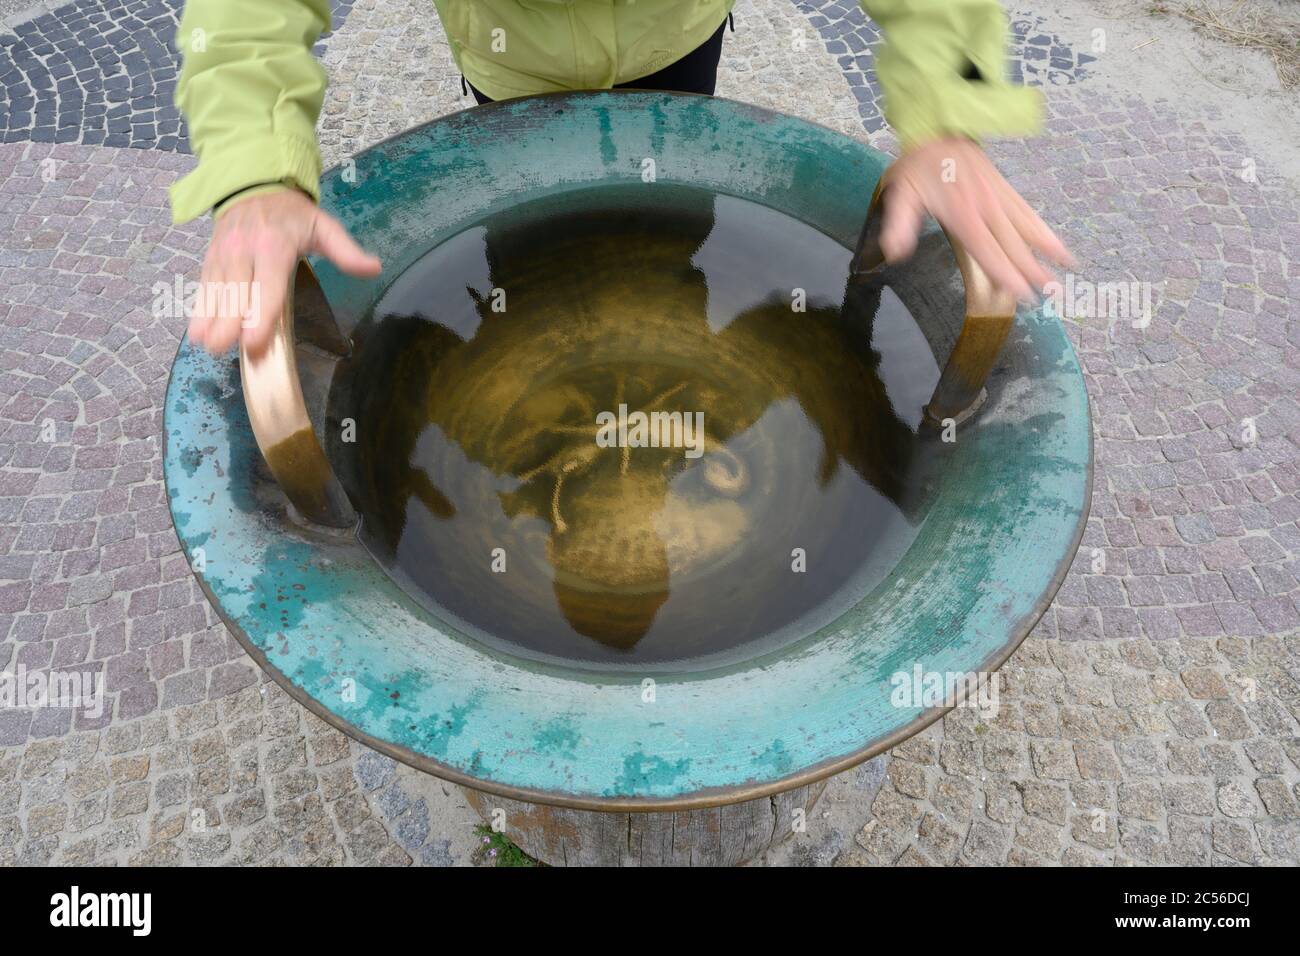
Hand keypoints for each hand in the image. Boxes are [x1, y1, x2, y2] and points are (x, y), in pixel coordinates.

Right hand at [189, 188, 381, 354]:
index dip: (260, 312)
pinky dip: (199, 308)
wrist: (253, 185)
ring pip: (216, 289)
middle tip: (224, 348)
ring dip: (210, 318)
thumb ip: (346, 251)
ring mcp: (224, 254)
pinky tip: (196, 332)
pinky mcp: (211, 258)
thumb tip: (373, 268)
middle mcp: (245, 249)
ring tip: (207, 346)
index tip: (254, 340)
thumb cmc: (293, 215)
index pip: (268, 282)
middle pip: (236, 289)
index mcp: (275, 244)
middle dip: (228, 321)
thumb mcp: (324, 226)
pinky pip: (204, 286)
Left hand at [878, 137, 1072, 301]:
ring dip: (1046, 251)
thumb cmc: (918, 166)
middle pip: (1012, 243)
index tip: (1022, 291)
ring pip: (1026, 228)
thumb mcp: (900, 194)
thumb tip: (895, 253)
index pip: (986, 249)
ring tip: (1065, 271)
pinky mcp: (1005, 189)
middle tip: (1052, 292)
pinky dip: (1044, 230)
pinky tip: (1057, 246)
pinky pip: (1028, 212)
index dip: (1004, 271)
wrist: (938, 128)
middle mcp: (985, 206)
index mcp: (961, 213)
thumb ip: (899, 225)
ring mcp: (998, 197)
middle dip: (1032, 270)